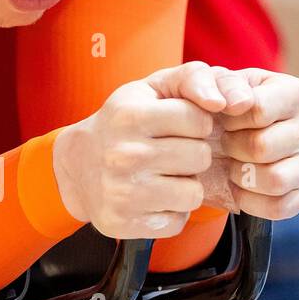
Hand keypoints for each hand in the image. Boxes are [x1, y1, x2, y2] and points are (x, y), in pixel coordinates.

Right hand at [53, 62, 227, 238]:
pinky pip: (177, 221)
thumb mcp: (151, 88)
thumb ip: (192, 78)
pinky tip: (151, 199)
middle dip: (192, 155)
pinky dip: (170, 212)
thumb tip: (221, 102)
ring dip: (185, 186)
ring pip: (193, 194)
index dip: (196, 124)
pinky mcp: (122, 222)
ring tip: (162, 176)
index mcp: (130, 116)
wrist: (77, 163)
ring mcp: (122, 192)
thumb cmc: (123, 123)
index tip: (178, 127)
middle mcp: (124, 154)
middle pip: (200, 158)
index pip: (199, 121)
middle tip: (169, 153)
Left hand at [215, 68, 298, 219]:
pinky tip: (241, 186)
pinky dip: (251, 201)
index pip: (259, 110)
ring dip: (242, 176)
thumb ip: (216, 82)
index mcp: (295, 92)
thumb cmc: (218, 108)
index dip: (231, 119)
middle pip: (263, 148)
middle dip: (233, 148)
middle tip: (226, 143)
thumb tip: (238, 103)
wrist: (217, 140)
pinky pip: (279, 207)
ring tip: (234, 164)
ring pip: (275, 180)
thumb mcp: (209, 84)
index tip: (224, 117)